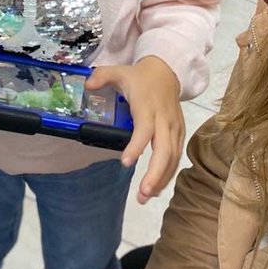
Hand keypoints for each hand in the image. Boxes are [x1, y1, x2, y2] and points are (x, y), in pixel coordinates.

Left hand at [87, 56, 183, 202]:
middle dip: (155, 174)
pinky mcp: (180, 133)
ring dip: (161, 179)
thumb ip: (102, 76)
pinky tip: (156, 189)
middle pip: (165, 151)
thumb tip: (87, 85)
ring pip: (172, 158)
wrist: (167, 72)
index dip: (136, 146)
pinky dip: (168, 174)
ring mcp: (175, 128)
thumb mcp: (119, 71)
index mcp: (148, 107)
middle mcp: (164, 120)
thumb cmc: (140, 77)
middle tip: (142, 194)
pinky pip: (176, 157)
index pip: (145, 129)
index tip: (125, 162)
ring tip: (145, 197)